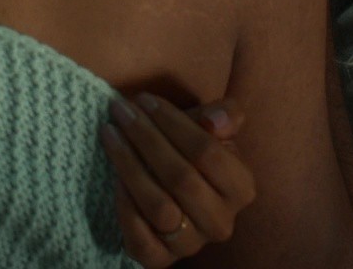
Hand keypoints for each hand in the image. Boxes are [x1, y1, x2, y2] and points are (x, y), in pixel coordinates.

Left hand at [101, 94, 254, 266]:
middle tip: (120, 112)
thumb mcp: (210, 129)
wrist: (171, 196)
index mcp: (241, 188)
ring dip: (130, 166)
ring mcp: (191, 245)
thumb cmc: (190, 154)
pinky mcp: (160, 260)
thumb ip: (222, 115)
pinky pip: (140, 238)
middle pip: (181, 177)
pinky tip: (113, 176)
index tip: (144, 100)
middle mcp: (221, 222)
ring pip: (159, 206)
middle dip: (146, 138)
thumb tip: (217, 120)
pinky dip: (124, 206)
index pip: (207, 152)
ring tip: (110, 134)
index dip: (173, 123)